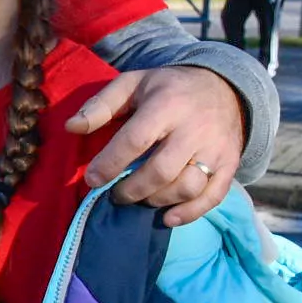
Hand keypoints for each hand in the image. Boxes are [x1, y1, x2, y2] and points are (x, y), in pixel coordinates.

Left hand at [68, 65, 244, 228]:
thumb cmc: (167, 89)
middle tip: (115, 195)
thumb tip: (71, 127)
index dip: (110, 163)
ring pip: (186, 187)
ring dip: (156, 200)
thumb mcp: (132, 84)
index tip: (92, 179)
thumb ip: (100, 105)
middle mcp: (195, 128)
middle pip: (161, 171)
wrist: (224, 87)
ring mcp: (217, 148)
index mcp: (167, 105)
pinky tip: (167, 218)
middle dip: (132, 189)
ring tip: (138, 198)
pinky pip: (213, 196)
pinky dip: (190, 213)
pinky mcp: (231, 164)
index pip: (136, 140)